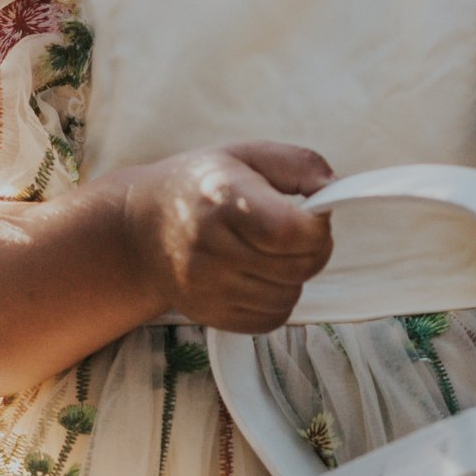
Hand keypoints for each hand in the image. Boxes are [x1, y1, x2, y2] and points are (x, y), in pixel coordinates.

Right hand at [106, 143, 334, 333]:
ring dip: (295, 277)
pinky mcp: (208, 313)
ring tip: (272, 254)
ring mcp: (206, 285)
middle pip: (296, 267)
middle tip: (297, 235)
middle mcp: (210, 246)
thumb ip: (298, 165)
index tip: (313, 218)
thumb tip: (336, 190)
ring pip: (288, 296)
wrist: (139, 228)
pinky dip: (277, 301)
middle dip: (313, 251)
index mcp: (223, 197)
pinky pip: (270, 319)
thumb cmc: (200, 186)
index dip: (317, 229)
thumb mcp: (246, 155)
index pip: (289, 231)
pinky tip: (260, 276)